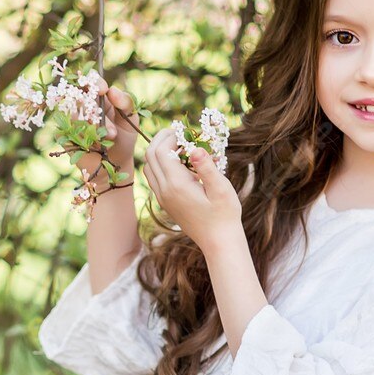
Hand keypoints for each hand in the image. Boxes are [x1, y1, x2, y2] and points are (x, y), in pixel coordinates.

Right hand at [73, 85, 139, 185]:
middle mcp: (82, 105)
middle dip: (96, 110)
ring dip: (94, 127)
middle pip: (79, 94)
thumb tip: (112, 90)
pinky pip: (69, 129)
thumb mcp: (131, 120)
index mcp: (98, 96)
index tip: (103, 90)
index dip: (93, 81)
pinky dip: (84, 136)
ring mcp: (71, 119)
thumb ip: (126, 103)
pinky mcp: (64, 134)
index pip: (90, 80)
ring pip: (75, 113)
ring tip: (110, 139)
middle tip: (113, 130)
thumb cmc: (124, 138)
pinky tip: (96, 145)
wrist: (115, 164)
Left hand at [142, 123, 244, 254]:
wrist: (218, 242)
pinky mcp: (165, 202)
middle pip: (150, 156)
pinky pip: (155, 178)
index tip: (187, 132)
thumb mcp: (221, 189)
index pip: (161, 151)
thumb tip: (195, 148)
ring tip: (182, 147)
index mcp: (176, 185)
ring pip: (149, 166)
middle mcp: (164, 191)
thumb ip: (206, 167)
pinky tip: (183, 165)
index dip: (171, 136)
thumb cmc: (224, 215)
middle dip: (162, 140)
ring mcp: (162, 198)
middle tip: (180, 133)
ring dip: (161, 152)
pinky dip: (163, 165)